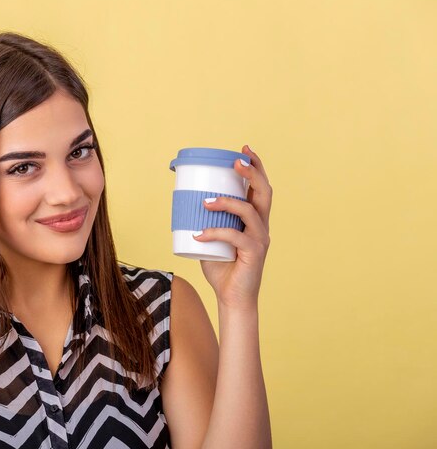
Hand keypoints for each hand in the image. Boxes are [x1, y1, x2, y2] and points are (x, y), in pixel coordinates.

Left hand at [192, 145, 272, 309]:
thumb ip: (204, 221)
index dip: (256, 167)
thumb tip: (183, 202)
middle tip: (236, 161)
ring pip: (249, 211)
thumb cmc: (221, 268)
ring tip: (205, 200)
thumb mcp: (211, 238)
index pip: (260, 188)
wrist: (232, 298)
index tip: (244, 149)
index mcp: (255, 219)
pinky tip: (198, 235)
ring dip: (227, 202)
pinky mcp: (254, 253)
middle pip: (264, 192)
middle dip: (252, 173)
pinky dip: (214, 232)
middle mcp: (262, 226)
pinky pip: (234, 237)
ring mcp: (260, 239)